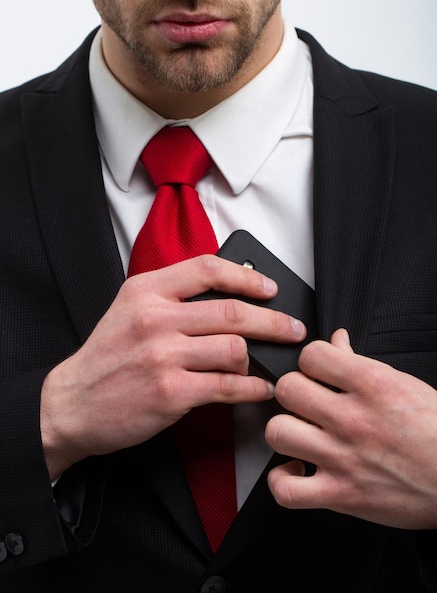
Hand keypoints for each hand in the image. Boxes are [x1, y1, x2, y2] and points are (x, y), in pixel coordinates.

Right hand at [41, 254, 304, 478]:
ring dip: (262, 358)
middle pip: (233, 310)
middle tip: (293, 329)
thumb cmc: (106, 358)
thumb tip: (229, 297)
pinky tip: (262, 388)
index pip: (208, 269)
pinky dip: (254, 388)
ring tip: (271, 364)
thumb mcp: (129, 311)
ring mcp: (163, 355)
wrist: (70, 404)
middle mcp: (155, 318)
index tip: (270, 287)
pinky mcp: (171, 392)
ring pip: (235, 348)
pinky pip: (229, 386)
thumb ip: (172, 299)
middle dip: (274, 321)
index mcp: (146, 291)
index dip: (247, 276)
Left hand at [266, 328, 436, 528]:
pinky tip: (296, 471)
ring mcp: (344, 458)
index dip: (310, 362)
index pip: (311, 354)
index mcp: (372, 384)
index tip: (317, 373)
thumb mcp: (402, 384)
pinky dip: (282, 482)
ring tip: (300, 435)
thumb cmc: (435, 431)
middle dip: (294, 393)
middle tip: (307, 403)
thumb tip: (337, 340)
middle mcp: (354, 419)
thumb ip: (360, 362)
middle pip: (287, 389)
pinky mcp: (341, 494)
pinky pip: (286, 491)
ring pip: (278, 432)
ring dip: (286, 432)